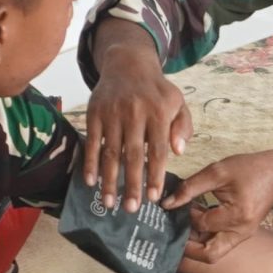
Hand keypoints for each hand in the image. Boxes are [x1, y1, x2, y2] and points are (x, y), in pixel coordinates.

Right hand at [83, 40, 191, 211]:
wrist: (128, 63)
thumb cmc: (156, 90)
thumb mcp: (178, 103)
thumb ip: (182, 127)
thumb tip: (179, 152)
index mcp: (158, 113)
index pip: (157, 150)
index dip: (155, 175)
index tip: (154, 198)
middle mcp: (135, 113)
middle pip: (132, 155)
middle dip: (131, 184)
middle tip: (131, 209)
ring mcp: (112, 113)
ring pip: (110, 152)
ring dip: (109, 180)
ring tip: (110, 202)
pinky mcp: (95, 113)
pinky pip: (91, 142)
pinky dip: (89, 163)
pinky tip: (90, 182)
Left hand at [168, 152, 272, 266]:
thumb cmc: (252, 170)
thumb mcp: (218, 172)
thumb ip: (190, 187)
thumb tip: (168, 203)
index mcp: (237, 216)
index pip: (201, 225)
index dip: (184, 216)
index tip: (175, 205)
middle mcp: (241, 231)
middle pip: (209, 255)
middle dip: (187, 248)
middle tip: (173, 232)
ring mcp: (242, 236)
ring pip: (213, 253)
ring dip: (196, 243)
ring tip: (183, 224)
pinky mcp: (241, 234)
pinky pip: (219, 244)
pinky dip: (205, 237)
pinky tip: (196, 220)